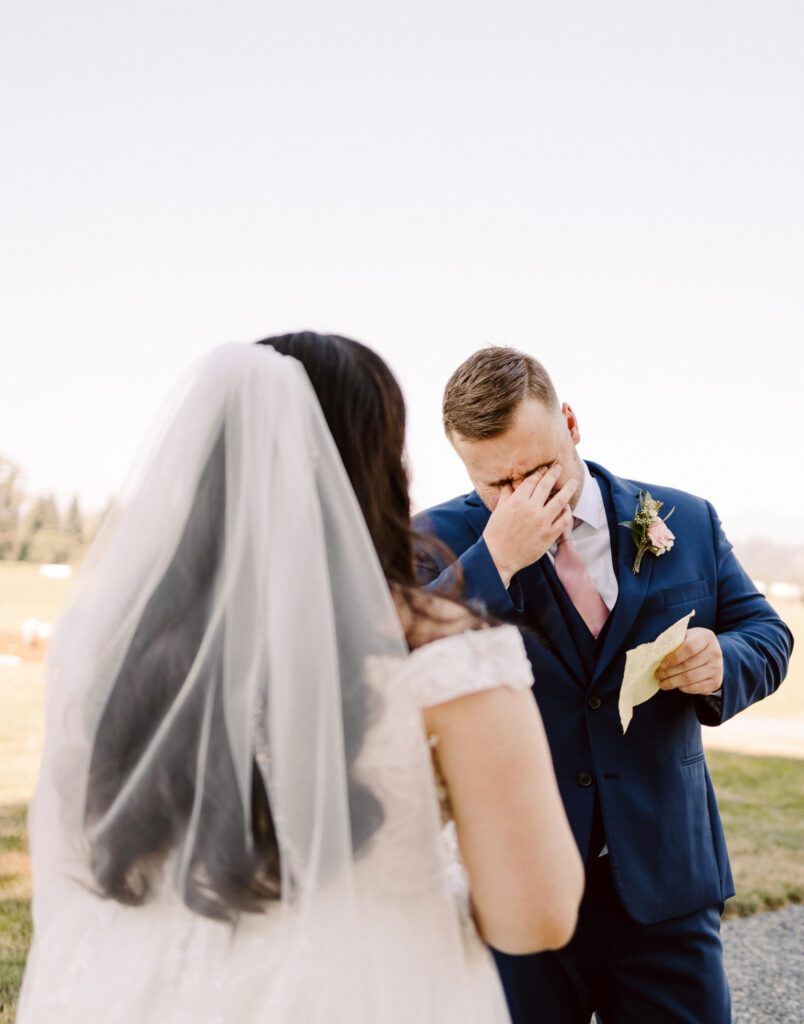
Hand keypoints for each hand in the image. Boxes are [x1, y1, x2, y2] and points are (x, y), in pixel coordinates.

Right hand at [483, 464, 577, 587]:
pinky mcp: (549, 535)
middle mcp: (531, 509)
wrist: (498, 557)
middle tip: (559, 467)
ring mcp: (542, 522)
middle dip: (554, 474)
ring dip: (568, 489)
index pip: (532, 481)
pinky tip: (568, 508)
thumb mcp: (498, 511)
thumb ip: (506, 496)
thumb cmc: (495, 534)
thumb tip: (509, 484)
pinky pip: (563, 520)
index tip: (544, 468)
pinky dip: (567, 513)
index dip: (539, 472)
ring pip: (560, 500)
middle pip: (546, 485)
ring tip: (573, 482)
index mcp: (517, 501)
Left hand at [655, 627, 722, 694]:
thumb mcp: (686, 636)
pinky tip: (675, 685)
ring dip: (672, 682)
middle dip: (668, 672)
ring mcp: (717, 668)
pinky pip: (695, 688)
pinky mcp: (716, 682)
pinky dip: (683, 688)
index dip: (674, 657)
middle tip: (657, 675)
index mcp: (706, 637)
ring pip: (690, 678)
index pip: (689, 648)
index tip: (662, 664)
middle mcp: (715, 653)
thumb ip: (674, 642)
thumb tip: (656, 653)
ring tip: (662, 683)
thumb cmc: (693, 643)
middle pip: (687, 665)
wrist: (712, 653)